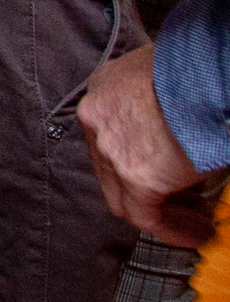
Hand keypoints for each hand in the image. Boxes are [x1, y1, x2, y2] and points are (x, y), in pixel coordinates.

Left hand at [81, 42, 214, 244]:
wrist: (205, 76)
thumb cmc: (195, 70)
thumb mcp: (165, 75)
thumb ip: (158, 103)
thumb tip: (177, 132)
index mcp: (104, 86)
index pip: (110, 131)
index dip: (136, 154)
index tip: (162, 168)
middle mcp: (96, 115)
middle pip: (111, 165)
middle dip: (146, 187)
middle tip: (183, 199)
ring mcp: (110, 147)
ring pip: (125, 195)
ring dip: (162, 211)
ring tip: (196, 219)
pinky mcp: (134, 176)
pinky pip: (146, 216)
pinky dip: (171, 229)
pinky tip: (196, 232)